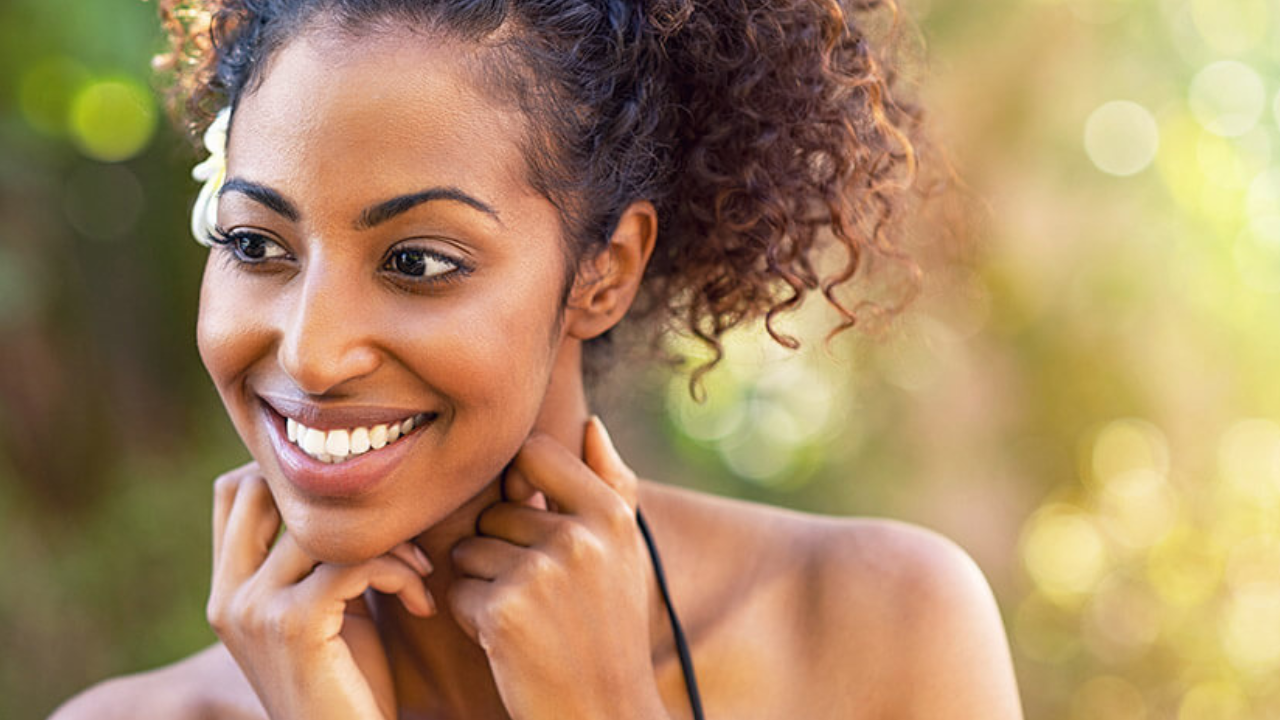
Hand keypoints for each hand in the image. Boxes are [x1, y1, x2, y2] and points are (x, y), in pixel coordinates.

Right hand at [206, 462, 434, 719]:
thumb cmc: (350, 685)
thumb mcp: (322, 609)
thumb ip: (315, 558)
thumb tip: (346, 491)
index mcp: (227, 591)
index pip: (235, 492)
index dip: (298, 482)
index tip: (363, 509)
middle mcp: (229, 597)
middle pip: (268, 491)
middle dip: (341, 500)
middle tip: (398, 534)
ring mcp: (254, 610)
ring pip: (324, 526)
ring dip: (390, 539)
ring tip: (419, 572)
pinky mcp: (294, 625)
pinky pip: (356, 561)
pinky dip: (401, 572)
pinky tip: (421, 602)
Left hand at [448, 417, 668, 719]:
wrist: (605, 714)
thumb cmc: (610, 630)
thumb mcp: (626, 554)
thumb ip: (611, 484)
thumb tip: (590, 423)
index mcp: (609, 515)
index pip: (534, 453)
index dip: (519, 480)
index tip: (528, 513)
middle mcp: (579, 537)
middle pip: (495, 511)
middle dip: (500, 549)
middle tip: (540, 596)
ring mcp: (541, 575)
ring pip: (469, 550)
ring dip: (484, 584)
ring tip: (527, 618)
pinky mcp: (504, 613)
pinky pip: (459, 592)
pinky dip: (474, 620)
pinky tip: (511, 644)